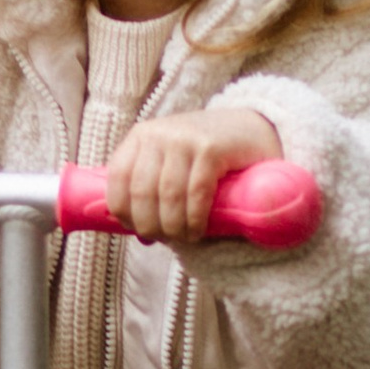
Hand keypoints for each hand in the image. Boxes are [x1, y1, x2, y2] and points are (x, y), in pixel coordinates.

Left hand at [101, 105, 284, 241]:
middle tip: (167, 239)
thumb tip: (138, 233)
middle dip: (151, 225)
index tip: (140, 231)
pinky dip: (194, 218)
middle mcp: (158, 134)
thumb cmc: (207, 155)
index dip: (124, 212)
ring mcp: (184, 138)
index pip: (118, 179)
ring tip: (185, 238)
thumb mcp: (170, 162)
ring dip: (174, 226)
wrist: (252, 129)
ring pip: (168, 196)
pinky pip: (196, 193)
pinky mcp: (211, 148)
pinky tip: (197, 230)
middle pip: (142, 192)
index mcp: (141, 136)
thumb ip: (151, 188)